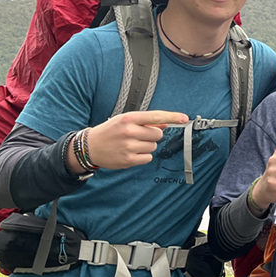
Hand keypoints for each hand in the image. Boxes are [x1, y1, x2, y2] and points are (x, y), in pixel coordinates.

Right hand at [69, 111, 187, 172]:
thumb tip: (165, 123)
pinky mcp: (128, 160)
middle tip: (139, 136)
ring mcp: (129, 146)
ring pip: (153, 146)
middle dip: (152, 135)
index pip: (156, 116)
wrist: (91, 146)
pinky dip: (143, 156)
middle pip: (158, 134)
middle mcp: (129, 131)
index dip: (172, 117)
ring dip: (147, 146)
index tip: (184, 118)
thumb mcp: (125, 120)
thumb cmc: (110, 131)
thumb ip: (145, 121)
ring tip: (132, 144)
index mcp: (129, 118)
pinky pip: (148, 158)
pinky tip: (132, 153)